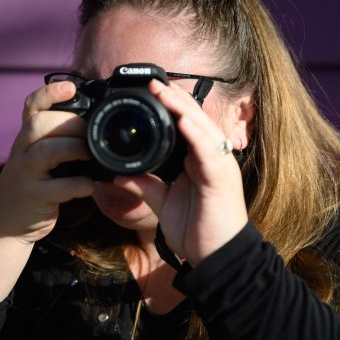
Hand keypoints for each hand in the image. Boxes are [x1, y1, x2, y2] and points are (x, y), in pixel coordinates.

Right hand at [0, 81, 94, 241]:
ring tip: (90, 155)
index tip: (70, 87)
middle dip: (70, 123)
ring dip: (74, 149)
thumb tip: (95, 122)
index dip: (50, 93)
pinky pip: (59, 187)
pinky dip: (79, 184)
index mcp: (27, 136)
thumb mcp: (37, 154)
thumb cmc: (31, 182)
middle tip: (90, 133)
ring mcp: (26, 173)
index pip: (32, 105)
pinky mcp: (34, 197)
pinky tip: (89, 185)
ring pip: (46, 151)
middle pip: (40, 123)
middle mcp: (22, 150)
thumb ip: (56, 137)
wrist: (2, 221)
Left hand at [114, 79, 248, 265]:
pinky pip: (208, 151)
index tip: (151, 91)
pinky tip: (182, 121)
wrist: (216, 257)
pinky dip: (195, 135)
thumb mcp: (163, 204)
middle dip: (175, 99)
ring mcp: (218, 166)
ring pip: (202, 129)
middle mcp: (211, 158)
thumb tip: (119, 174)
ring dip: (183, 109)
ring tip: (164, 92)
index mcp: (199, 161)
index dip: (172, 107)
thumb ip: (144, 186)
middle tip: (154, 82)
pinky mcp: (221, 178)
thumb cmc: (196, 230)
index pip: (187, 125)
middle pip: (195, 120)